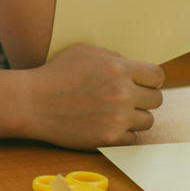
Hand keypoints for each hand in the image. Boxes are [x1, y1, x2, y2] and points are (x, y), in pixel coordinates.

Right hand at [22, 43, 163, 149]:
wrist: (32, 102)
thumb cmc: (55, 73)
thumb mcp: (84, 52)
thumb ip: (114, 58)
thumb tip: (136, 69)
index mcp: (118, 69)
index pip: (157, 76)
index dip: (149, 79)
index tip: (140, 82)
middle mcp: (122, 93)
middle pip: (156, 99)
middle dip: (143, 97)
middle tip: (126, 98)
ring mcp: (117, 118)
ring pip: (148, 120)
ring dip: (135, 117)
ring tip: (116, 112)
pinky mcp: (109, 138)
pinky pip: (133, 138)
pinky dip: (123, 132)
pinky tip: (108, 124)